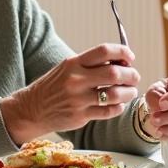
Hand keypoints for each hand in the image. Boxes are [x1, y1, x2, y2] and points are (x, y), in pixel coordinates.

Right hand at [2, 44, 139, 142]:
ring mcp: (78, 99)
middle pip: (114, 73)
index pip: (104, 51)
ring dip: (129, 93)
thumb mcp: (68, 68)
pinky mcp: (81, 116)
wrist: (32, 109)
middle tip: (135, 77)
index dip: (123, 52)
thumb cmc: (55, 86)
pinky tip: (118, 104)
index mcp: (74, 63)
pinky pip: (109, 111)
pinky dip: (119, 107)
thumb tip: (122, 60)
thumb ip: (91, 64)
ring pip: (115, 95)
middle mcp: (76, 80)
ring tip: (130, 92)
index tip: (130, 57)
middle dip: (131, 75)